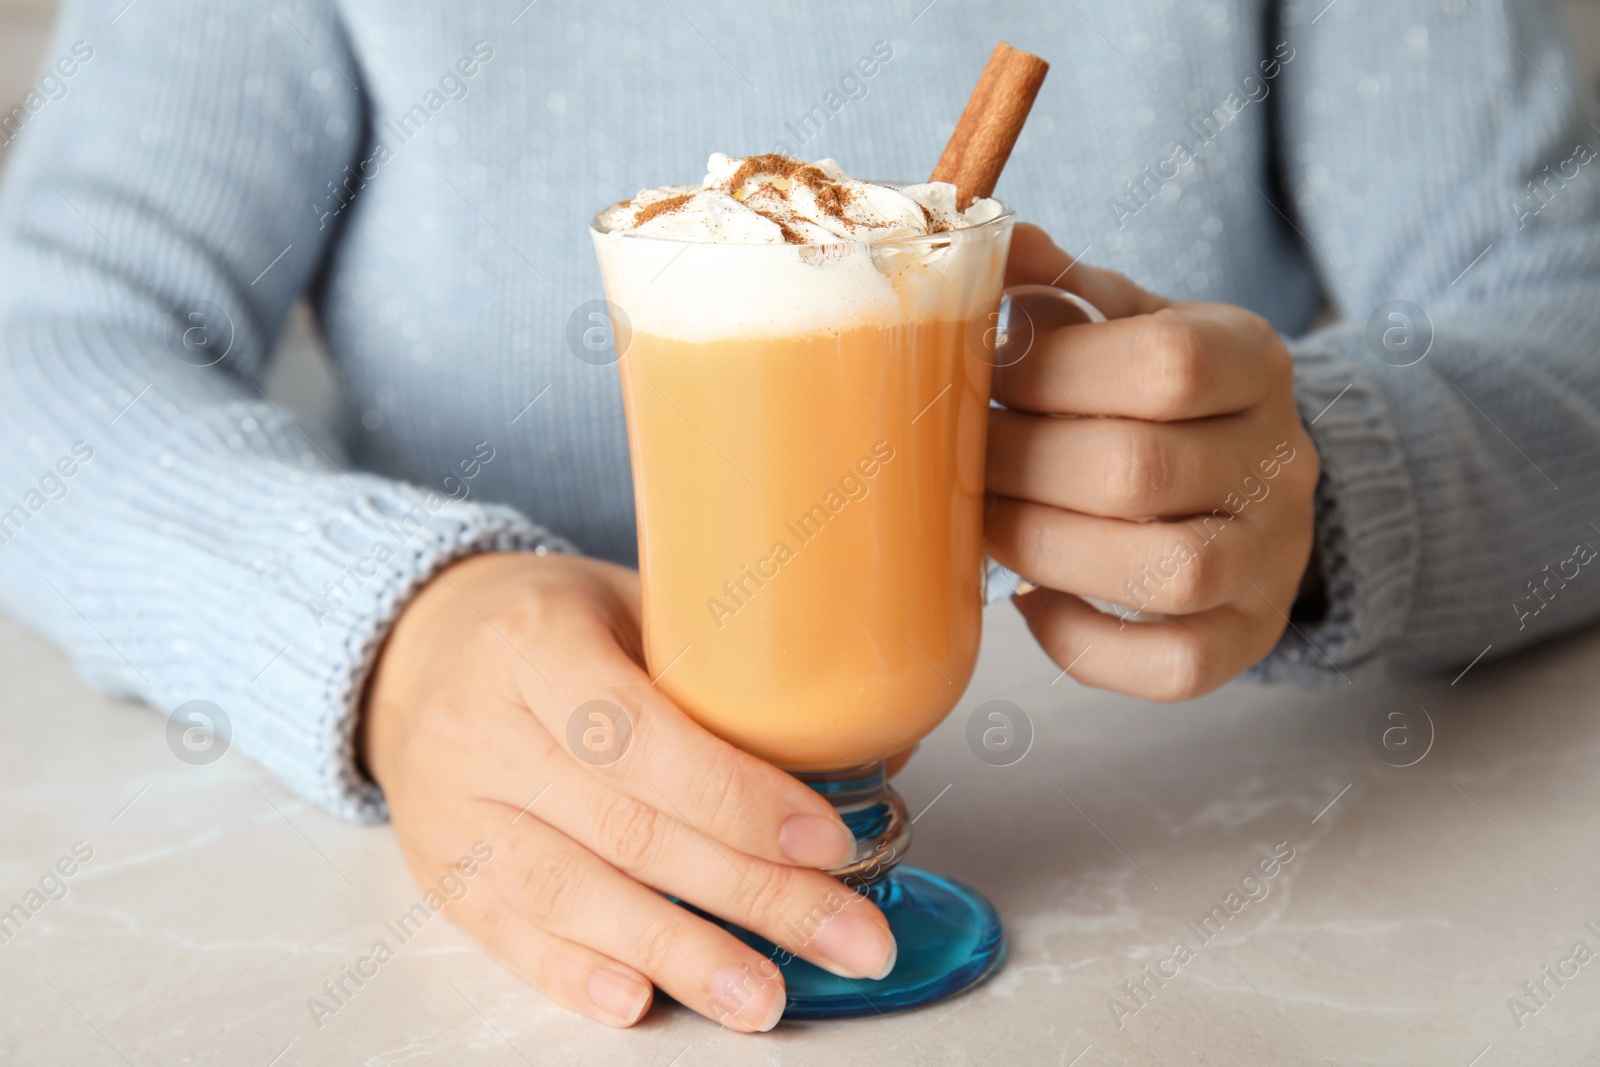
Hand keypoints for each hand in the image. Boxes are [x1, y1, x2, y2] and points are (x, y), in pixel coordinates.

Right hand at [361, 552, 894, 1030]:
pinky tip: (643, 1003)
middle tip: (848, 940)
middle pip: (626, 828)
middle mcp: (481, 728)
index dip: (738, 797)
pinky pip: (509, 934)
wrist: (421, 648)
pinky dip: (578, 975)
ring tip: (763, 996)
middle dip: (750, 894)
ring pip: (570, 894)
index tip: (827, 842)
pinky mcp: (440, 870)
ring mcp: (452, 808)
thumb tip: (867, 751)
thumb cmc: (552, 622)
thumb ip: (725, 672)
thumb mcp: (632, 602)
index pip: (640, 734)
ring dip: (679, 955)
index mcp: (535, 643)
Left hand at [984, 224, 1319, 699]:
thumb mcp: (1131, 321)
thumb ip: (1061, 288)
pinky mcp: (1248, 637)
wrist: (1250, 476)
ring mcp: (1273, 558)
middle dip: (1020, 466)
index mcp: (1255, 360)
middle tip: (956, 459)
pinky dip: (1087, 644)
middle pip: (1142, 471)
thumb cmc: (1160, 394)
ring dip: (1046, 550)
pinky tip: (1032, 601)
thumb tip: (983, 242)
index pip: (1167, 363)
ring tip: (987, 525)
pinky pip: (1176, 666)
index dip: (1053, 373)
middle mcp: (1280, 461)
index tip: (981, 374)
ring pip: (1168, 572)